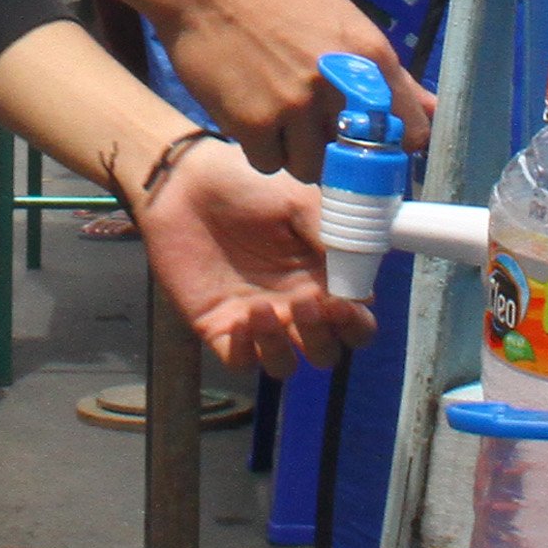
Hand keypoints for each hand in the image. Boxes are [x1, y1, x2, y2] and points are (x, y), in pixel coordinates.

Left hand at [138, 141, 374, 374]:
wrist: (185, 182)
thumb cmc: (248, 184)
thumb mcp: (299, 199)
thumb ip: (332, 235)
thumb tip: (361, 279)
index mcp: (321, 279)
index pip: (355, 320)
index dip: (356, 323)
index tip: (344, 304)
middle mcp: (294, 307)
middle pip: (326, 352)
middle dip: (324, 340)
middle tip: (309, 307)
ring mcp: (258, 321)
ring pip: (285, 365)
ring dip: (282, 348)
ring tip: (263, 309)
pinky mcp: (220, 327)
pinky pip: (241, 360)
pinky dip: (247, 350)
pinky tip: (242, 319)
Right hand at [145, 0, 422, 176]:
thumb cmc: (277, 1)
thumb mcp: (342, 20)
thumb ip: (389, 72)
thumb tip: (433, 110)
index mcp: (369, 55)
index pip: (412, 132)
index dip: (396, 148)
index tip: (378, 150)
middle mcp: (337, 83)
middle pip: (357, 160)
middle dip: (338, 153)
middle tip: (316, 130)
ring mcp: (294, 105)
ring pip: (311, 169)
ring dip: (297, 153)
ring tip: (280, 118)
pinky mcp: (253, 123)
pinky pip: (269, 164)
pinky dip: (262, 149)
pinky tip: (252, 116)